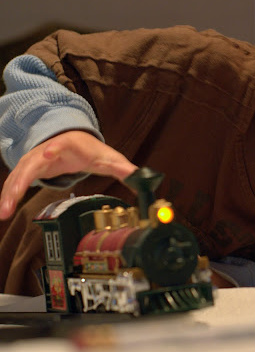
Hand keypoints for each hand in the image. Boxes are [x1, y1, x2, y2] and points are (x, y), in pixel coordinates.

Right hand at [0, 130, 136, 219]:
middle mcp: (46, 150)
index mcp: (68, 145)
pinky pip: (15, 184)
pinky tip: (3, 211)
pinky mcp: (28, 170)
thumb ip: (124, 169)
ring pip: (18, 175)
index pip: (60, 145)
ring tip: (3, 212)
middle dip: (21, 179)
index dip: (54, 149)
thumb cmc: (89, 149)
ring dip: (9, 193)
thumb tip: (143, 178)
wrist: (71, 139)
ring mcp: (34, 160)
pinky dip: (8, 196)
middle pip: (32, 163)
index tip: (48, 155)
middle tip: (14, 195)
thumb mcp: (108, 158)